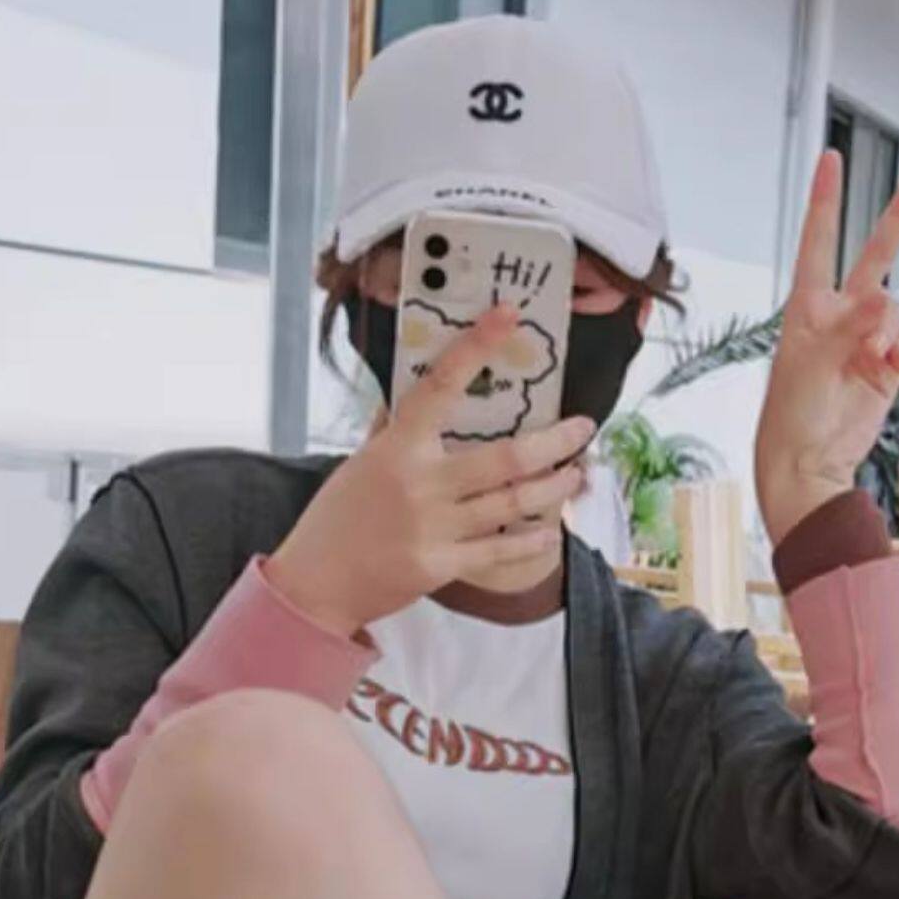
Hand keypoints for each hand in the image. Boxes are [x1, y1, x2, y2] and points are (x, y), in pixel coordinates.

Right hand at [268, 306, 595, 636]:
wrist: (315, 583)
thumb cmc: (337, 518)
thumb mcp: (361, 463)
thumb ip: (393, 431)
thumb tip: (416, 394)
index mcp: (397, 446)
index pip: (440, 385)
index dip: (475, 346)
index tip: (507, 315)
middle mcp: (421, 482)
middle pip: (506, 457)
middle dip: (556, 441)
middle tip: (583, 428)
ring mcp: (435, 526)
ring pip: (514, 502)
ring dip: (555, 486)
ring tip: (576, 473)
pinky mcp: (442, 565)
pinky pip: (501, 549)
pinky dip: (532, 539)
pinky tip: (551, 528)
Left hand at [755, 149, 898, 544]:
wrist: (810, 462)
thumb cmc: (792, 412)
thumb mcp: (814, 363)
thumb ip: (851, 327)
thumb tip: (883, 299)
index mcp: (808, 304)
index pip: (819, 239)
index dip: (826, 198)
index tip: (831, 158)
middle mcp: (840, 313)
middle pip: (875, 254)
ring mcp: (867, 338)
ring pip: (898, 309)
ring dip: (893, 330)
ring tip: (873, 360)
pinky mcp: (888, 365)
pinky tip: (891, 366)